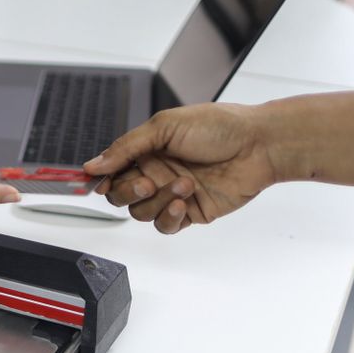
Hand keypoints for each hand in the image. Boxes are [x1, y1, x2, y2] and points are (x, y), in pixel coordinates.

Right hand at [83, 103, 276, 233]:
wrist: (260, 146)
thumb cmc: (220, 127)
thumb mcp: (165, 126)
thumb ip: (125, 148)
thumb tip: (93, 164)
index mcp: (146, 150)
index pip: (111, 171)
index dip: (101, 179)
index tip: (96, 183)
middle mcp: (155, 172)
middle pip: (120, 195)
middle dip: (129, 191)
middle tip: (147, 181)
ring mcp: (170, 194)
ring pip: (140, 212)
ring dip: (157, 200)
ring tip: (184, 184)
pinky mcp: (188, 212)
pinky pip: (164, 226)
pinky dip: (168, 217)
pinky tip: (182, 202)